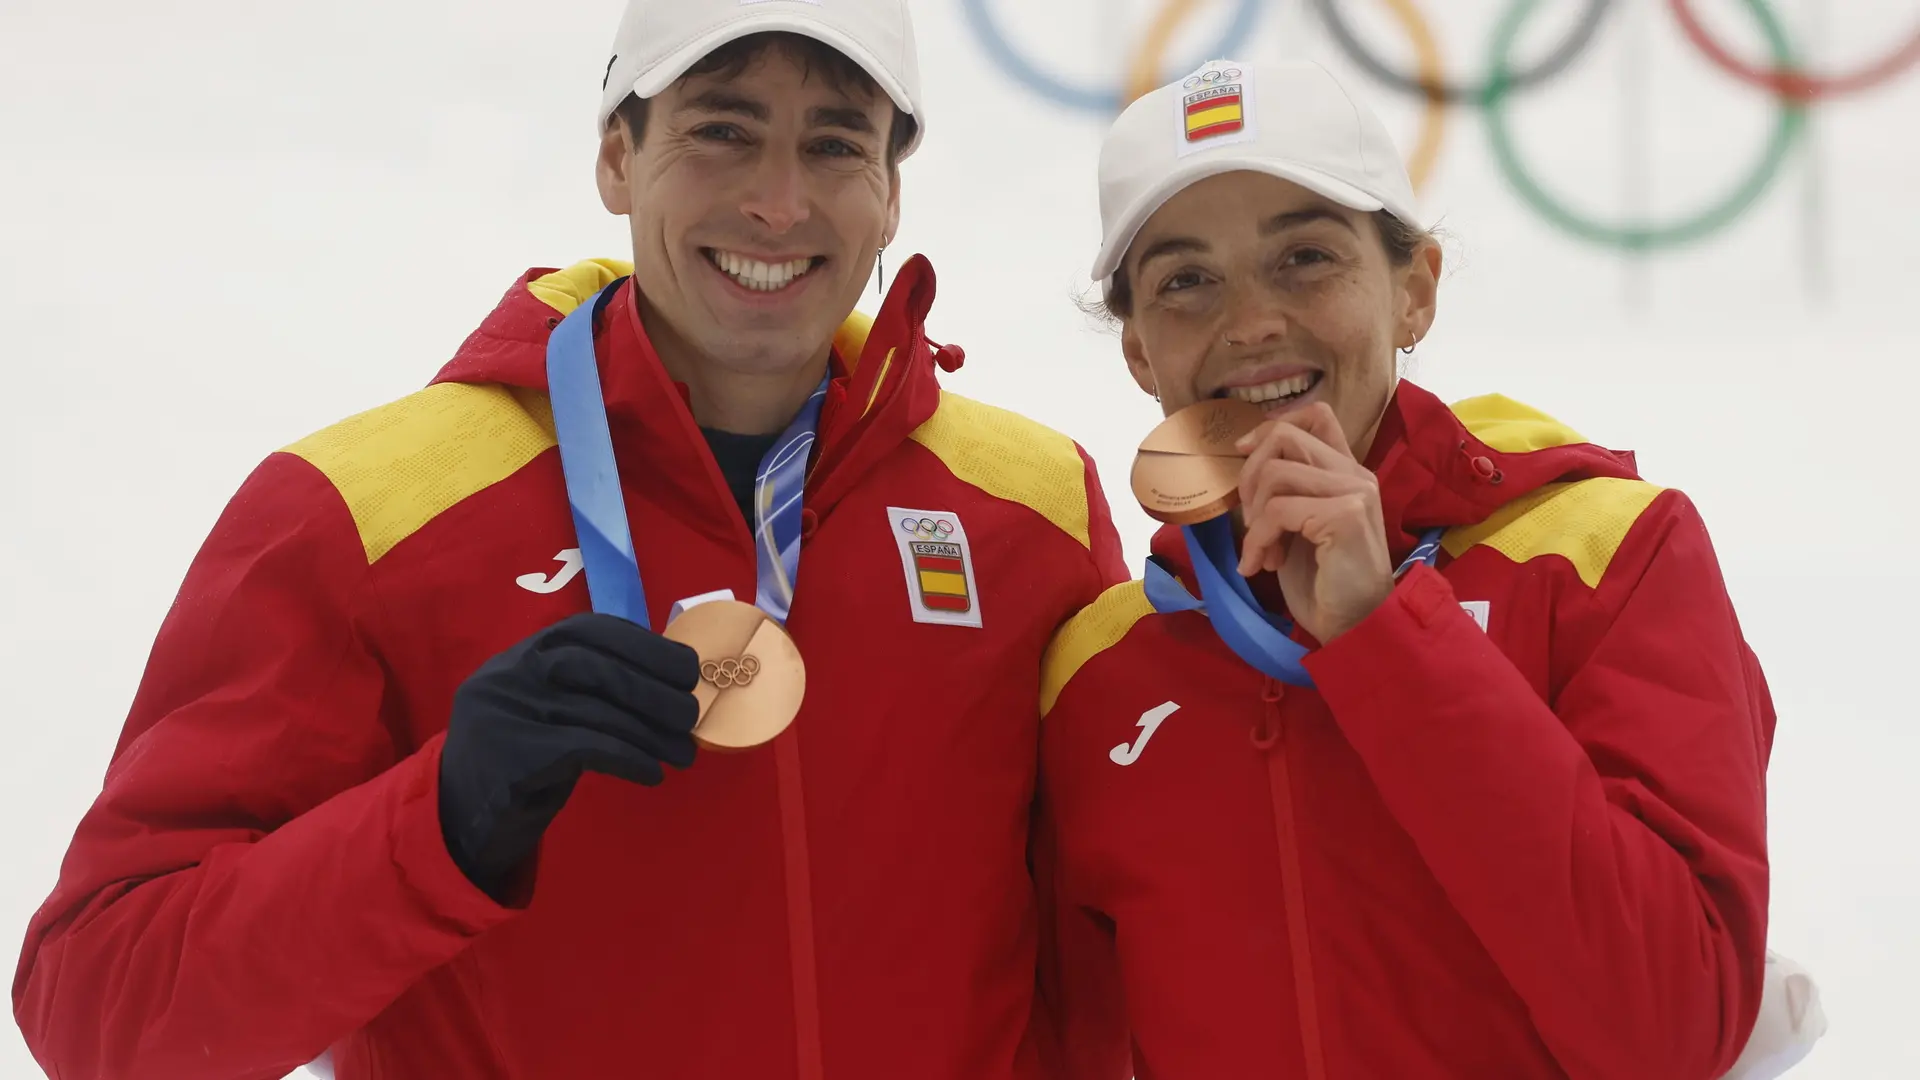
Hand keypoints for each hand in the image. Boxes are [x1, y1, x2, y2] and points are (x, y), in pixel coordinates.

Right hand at [439, 613, 701, 900]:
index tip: (687, 668)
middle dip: (654, 690)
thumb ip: (595, 687)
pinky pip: (585, 748)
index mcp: (522, 653)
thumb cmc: (526, 759)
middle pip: (596, 668)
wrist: (463, 821)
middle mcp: (509, 673)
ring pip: (595, 710)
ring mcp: (504, 711)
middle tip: (692, 716)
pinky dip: (629, 758)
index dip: (644, 645)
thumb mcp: (553, 709)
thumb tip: (676, 683)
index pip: (588, 630)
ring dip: (651, 733)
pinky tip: (652, 773)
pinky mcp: (510, 755)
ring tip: (684, 754)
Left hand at [1232, 402, 1393, 643]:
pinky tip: (1262, 566)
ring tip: (1264, 551)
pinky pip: (1277, 511)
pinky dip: (1257, 541)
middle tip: (1249, 520)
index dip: (1271, 425)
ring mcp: (1354, 492)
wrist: (1354, 625)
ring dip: (1254, 517)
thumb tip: (1244, 458)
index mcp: (1347, 471)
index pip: (1317, 414)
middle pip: (1284, 436)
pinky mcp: (1345, 516)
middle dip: (1248, 476)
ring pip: (1275, 474)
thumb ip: (1287, 490)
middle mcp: (1355, 474)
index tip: (1244, 454)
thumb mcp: (1299, 525)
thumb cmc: (1324, 581)